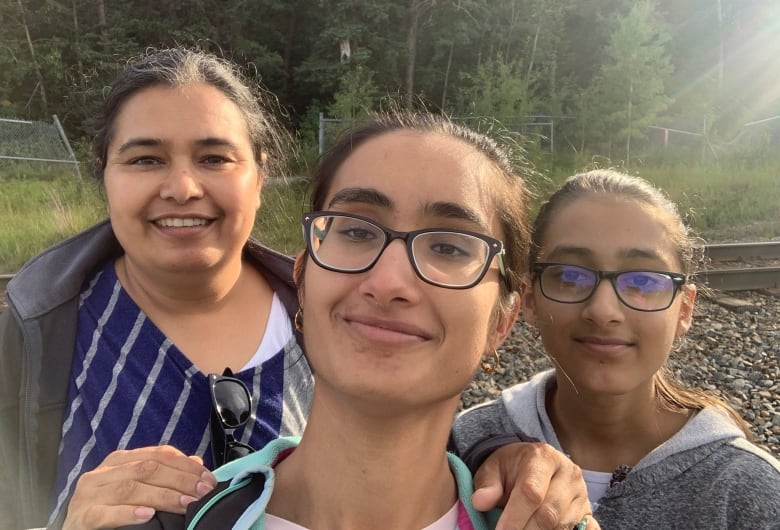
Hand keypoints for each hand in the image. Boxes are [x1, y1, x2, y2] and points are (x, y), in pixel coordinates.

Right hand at [62, 445, 216, 529]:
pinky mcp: (80, 518)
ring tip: (185, 504)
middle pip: (148, 468)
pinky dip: (128, 513)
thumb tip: (196, 463)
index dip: (186, 466)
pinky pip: (105, 513)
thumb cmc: (108, 510)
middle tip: (203, 493)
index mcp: (119, 461)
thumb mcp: (136, 490)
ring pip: (131, 488)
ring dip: (163, 496)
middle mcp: (102, 472)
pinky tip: (147, 515)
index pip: (159, 455)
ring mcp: (89, 494)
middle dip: (180, 480)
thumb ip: (162, 476)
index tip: (208, 480)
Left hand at [471, 442, 598, 529]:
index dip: (514, 517)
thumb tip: (480, 501)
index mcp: (543, 457)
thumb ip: (487, 483)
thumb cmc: (511, 467)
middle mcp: (568, 473)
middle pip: (549, 513)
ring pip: (563, 525)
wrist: (533, 462)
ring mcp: (581, 494)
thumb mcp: (494, 467)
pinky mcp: (588, 512)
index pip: (531, 491)